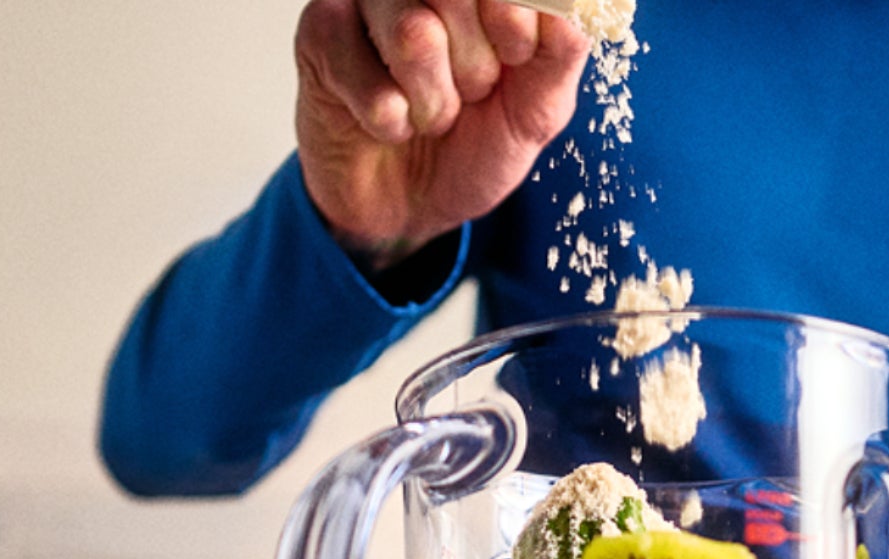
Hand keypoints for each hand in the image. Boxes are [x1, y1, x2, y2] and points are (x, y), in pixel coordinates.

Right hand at [296, 0, 590, 270]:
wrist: (408, 207)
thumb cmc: (470, 146)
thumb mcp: (535, 111)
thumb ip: (558, 57)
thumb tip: (569, 16)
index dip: (517, 19)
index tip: (517, 54)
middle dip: (477, 68)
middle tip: (468, 93)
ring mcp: (365, 0)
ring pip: (414, 33)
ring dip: (433, 101)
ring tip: (428, 116)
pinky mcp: (319, 35)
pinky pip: (366, 78)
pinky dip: (389, 120)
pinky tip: (388, 124)